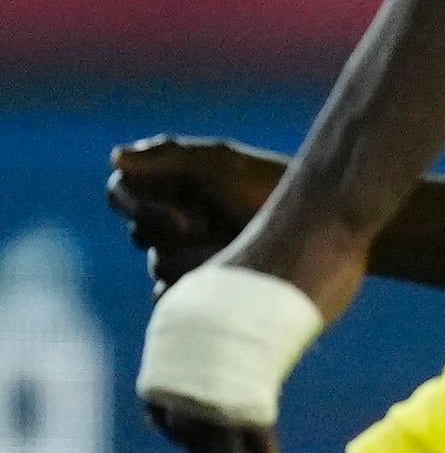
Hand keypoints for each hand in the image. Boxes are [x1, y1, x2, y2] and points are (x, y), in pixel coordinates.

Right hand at [106, 135, 284, 287]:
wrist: (319, 227)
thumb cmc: (271, 187)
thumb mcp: (224, 164)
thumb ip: (172, 157)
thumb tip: (116, 158)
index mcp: (168, 185)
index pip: (120, 194)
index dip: (138, 207)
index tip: (179, 220)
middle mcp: (172, 219)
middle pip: (139, 233)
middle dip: (174, 232)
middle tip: (213, 227)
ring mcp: (186, 253)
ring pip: (159, 265)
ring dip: (193, 259)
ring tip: (234, 250)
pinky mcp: (202, 284)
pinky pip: (173, 295)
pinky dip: (191, 290)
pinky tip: (221, 282)